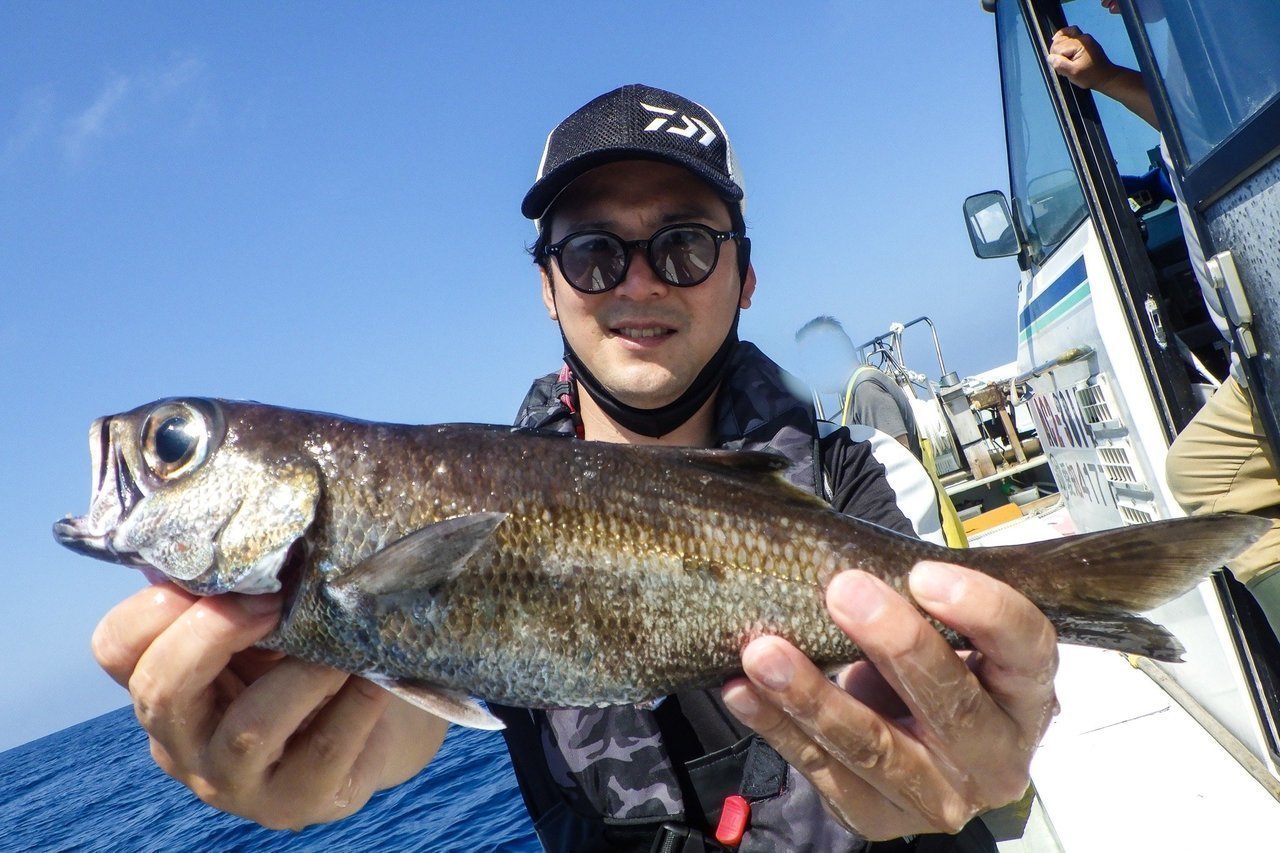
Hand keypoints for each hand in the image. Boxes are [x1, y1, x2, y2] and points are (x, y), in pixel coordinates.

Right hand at [92, 583, 447, 829]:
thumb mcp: (265, 621)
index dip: (156, 608)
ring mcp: (234, 783)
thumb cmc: (306, 656)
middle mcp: (183, 741)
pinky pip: (321, 750)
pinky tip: (372, 675)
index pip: (116, 646)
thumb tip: (245, 515)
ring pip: (248, 729)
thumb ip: (242, 585)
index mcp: (163, 684)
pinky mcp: (296, 802)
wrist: (372, 722)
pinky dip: (353, 705)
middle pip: (163, 690)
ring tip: (340, 644)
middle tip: (272, 602)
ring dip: (301, 675)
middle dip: (213, 635)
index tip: (221, 576)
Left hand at [722, 562, 1058, 840]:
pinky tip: (743, 691)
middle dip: (894, 643)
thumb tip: (844, 558)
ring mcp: (938, 797)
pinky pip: (822, 770)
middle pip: (951, 703)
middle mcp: (996, 757)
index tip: (925, 573)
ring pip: (874, 746)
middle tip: (842, 591)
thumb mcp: (947, 633)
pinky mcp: (879, 817)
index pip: (1025, 648)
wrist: (921, 746)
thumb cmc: (935, 666)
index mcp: (1026, 695)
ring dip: (812, 694)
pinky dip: (776, 726)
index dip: (983, 610)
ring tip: (764, 650)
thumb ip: (920, 602)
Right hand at [1048, 25, 1118, 91]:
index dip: (1056, 60)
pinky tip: (1059, 41)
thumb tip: (1050, 57)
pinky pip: (1070, 33)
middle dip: (1057, 54)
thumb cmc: (1090, 76)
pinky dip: (1063, 37)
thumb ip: (1060, 64)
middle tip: (1064, 67)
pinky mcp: (1084, 40)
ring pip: (1063, 36)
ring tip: (1063, 59)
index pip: (1057, 48)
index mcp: (1080, 44)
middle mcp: (1082, 37)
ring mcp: (1084, 37)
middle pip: (1059, 42)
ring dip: (1059, 48)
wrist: (1105, 76)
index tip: (1062, 70)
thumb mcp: (1073, 73)